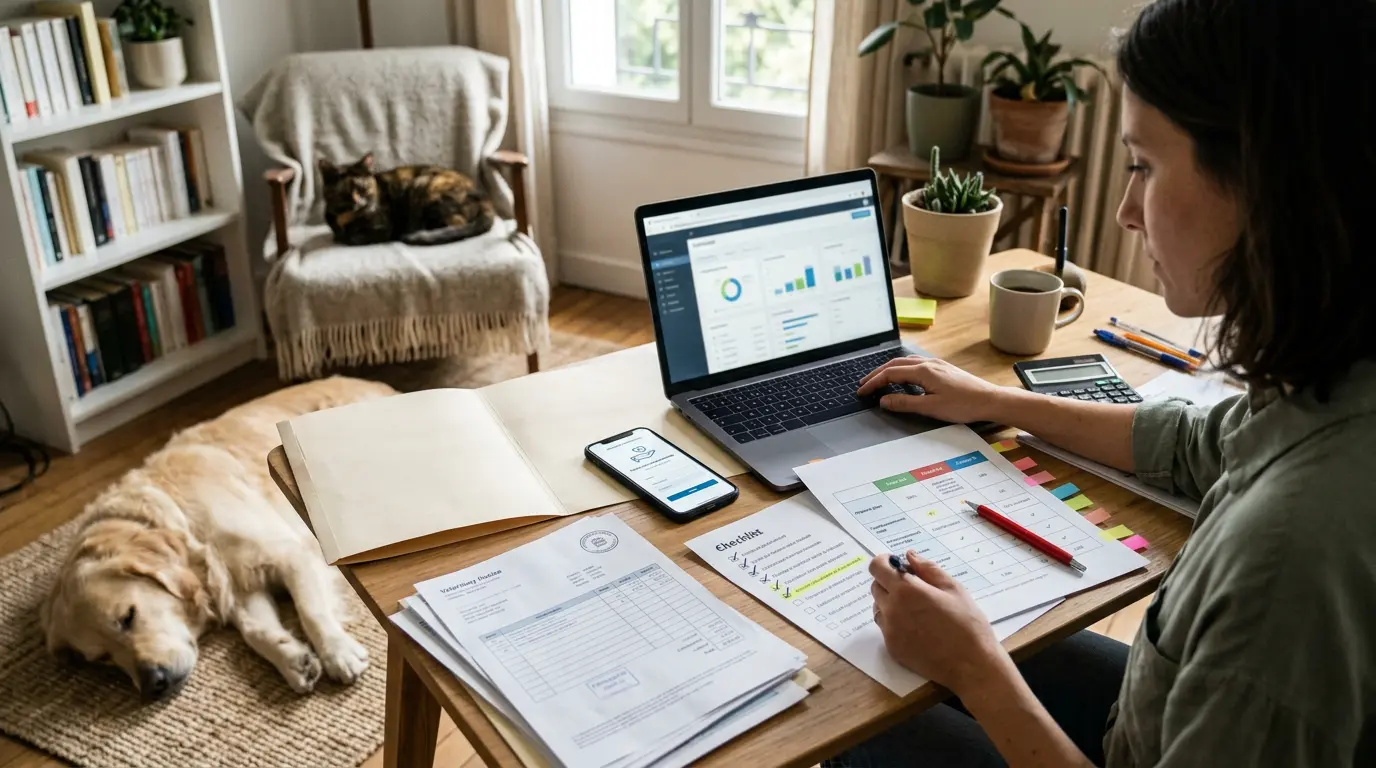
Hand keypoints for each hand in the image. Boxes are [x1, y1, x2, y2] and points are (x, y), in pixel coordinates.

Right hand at [857, 356, 1012, 423]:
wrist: (989, 399)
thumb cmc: (963, 405)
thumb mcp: (931, 407)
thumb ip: (905, 403)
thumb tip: (884, 401)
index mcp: (923, 371)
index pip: (890, 374)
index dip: (873, 382)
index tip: (862, 391)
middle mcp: (928, 363)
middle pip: (895, 364)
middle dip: (877, 374)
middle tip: (864, 384)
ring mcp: (936, 364)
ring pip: (905, 362)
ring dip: (889, 369)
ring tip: (879, 380)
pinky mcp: (942, 368)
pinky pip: (915, 363)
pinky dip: (902, 369)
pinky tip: (903, 377)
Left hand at [869, 551, 1006, 694]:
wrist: (972, 665)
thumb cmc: (968, 624)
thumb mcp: (953, 588)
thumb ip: (928, 569)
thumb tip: (909, 555)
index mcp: (906, 590)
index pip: (877, 567)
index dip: (885, 563)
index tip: (897, 565)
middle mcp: (892, 609)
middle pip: (876, 587)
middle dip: (889, 583)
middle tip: (914, 589)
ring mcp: (890, 631)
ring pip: (878, 608)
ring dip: (890, 603)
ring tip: (916, 610)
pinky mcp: (892, 648)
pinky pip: (885, 628)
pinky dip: (895, 623)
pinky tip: (917, 628)